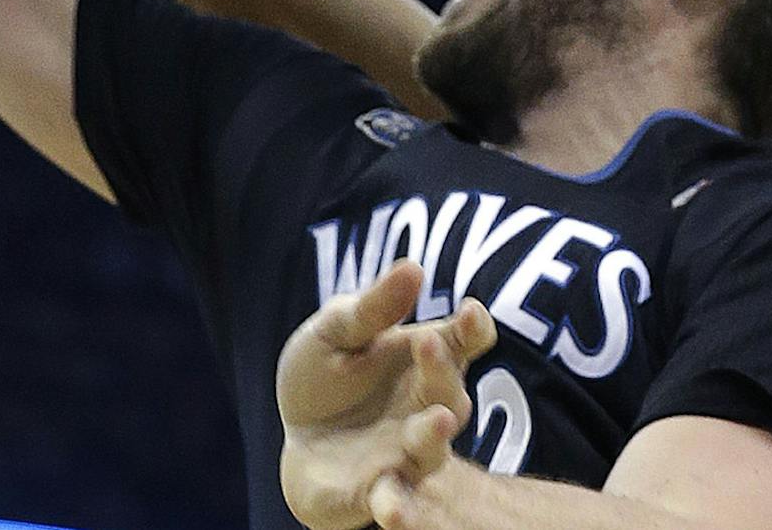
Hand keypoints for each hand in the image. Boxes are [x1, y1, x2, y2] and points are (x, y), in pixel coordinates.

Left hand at [276, 261, 496, 529]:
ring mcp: (407, 453)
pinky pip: (393, 501)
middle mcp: (427, 408)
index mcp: (426, 360)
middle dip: (442, 370)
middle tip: (429, 344)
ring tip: (438, 423)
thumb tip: (412, 267)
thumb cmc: (327, 376)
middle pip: (450, 392)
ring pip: (431, 449)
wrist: (298, 436)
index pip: (465, 341)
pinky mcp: (377, 492)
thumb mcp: (337, 331)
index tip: (469, 311)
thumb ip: (373, 307)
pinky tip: (392, 513)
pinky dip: (397, 508)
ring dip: (434, 436)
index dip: (473, 327)